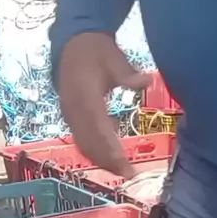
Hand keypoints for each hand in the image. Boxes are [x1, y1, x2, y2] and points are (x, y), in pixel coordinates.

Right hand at [57, 32, 150, 177]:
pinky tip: (110, 159)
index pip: (98, 129)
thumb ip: (128, 73)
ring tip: (122, 171)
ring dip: (102, 160)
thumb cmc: (96, 50)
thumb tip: (146, 80)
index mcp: (84, 96)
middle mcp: (74, 110)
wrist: (72, 43)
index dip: (111, 149)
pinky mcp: (70, 117)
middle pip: (90, 143)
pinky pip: (81, 139)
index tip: (126, 165)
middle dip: (109, 161)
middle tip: (129, 174)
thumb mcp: (113, 57)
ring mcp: (70, 114)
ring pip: (84, 144)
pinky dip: (95, 152)